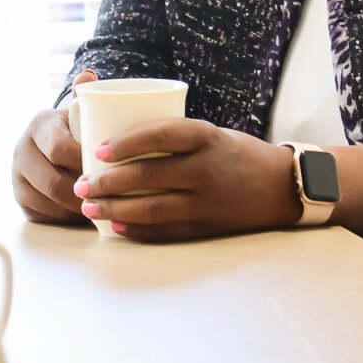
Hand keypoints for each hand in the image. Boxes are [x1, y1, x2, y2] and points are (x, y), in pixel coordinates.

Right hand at [12, 70, 98, 222]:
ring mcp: (18, 176)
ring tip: (102, 207)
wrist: (53, 144)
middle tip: (110, 197)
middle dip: (83, 193)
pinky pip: (45, 215)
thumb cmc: (76, 128)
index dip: (85, 163)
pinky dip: (67, 218)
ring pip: (50, 202)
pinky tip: (86, 214)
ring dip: (77, 208)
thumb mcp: (80, 111)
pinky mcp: (21, 199)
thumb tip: (89, 76)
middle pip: (53, 182)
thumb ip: (86, 95)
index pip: (60, 149)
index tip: (109, 170)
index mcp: (40, 125)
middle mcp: (22, 150)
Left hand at [71, 119, 301, 241]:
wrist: (282, 186)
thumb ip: (173, 136)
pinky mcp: (209, 227)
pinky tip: (116, 226)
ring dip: (115, 208)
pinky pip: (168, 231)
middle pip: (149, 174)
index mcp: (206, 137)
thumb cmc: (236, 153)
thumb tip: (116, 131)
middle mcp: (207, 168)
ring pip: (153, 207)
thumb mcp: (210, 133)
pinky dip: (138, 230)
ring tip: (88, 206)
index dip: (126, 142)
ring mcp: (208, 201)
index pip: (161, 134)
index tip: (97, 149)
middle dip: (108, 181)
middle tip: (80, 183)